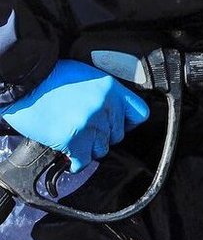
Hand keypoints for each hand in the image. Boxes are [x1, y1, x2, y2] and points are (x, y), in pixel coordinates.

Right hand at [0, 60, 149, 170]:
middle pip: (117, 135)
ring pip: (101, 150)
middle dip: (103, 137)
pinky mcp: (73, 139)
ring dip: (88, 149)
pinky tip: (71, 158)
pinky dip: (76, 163)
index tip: (119, 126)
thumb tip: (109, 111)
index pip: (140, 113)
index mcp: (112, 89)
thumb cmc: (53, 77)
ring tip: (77, 142)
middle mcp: (106, 106)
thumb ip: (103, 94)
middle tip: (88, 134)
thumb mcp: (89, 77)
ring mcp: (90, 124)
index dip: (129, 123)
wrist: (26, 83)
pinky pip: (82, 161)